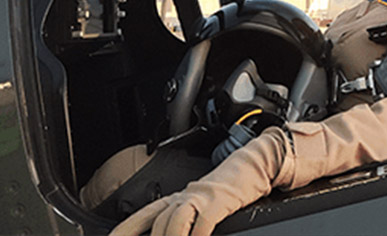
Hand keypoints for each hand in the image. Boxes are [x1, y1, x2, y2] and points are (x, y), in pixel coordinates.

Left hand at [110, 128, 291, 235]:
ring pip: (175, 220)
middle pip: (158, 221)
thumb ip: (186, 220)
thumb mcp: (202, 205)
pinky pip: (203, 222)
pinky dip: (197, 235)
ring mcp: (202, 198)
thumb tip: (174, 230)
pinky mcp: (221, 201)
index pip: (142, 216)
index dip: (125, 230)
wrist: (254, 166)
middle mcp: (185, 197)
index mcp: (177, 199)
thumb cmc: (229, 190)